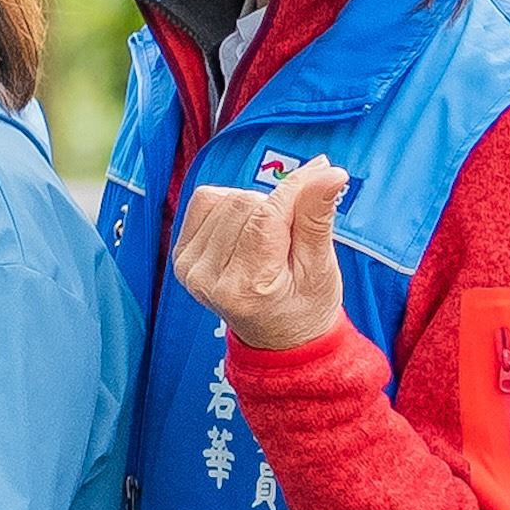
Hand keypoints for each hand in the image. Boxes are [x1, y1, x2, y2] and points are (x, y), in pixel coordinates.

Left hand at [170, 160, 353, 355]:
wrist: (280, 337)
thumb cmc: (305, 305)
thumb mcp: (321, 267)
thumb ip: (317, 216)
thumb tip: (328, 171)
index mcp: (246, 288)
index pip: (267, 217)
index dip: (296, 189)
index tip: (324, 173)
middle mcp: (209, 279)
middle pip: (244, 204)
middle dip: (277, 209)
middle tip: (291, 239)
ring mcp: (189, 268)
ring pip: (226, 200)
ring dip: (255, 210)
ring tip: (270, 243)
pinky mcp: (181, 256)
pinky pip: (206, 201)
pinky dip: (231, 207)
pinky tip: (245, 234)